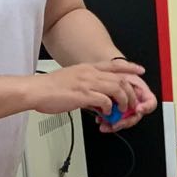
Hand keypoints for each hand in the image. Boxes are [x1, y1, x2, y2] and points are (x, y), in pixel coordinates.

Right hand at [26, 60, 146, 118]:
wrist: (36, 90)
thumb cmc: (50, 88)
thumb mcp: (72, 80)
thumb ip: (86, 86)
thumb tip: (96, 99)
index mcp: (86, 68)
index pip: (113, 64)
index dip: (129, 67)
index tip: (139, 70)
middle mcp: (89, 73)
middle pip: (120, 79)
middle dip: (130, 92)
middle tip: (132, 102)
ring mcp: (86, 83)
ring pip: (116, 89)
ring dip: (123, 101)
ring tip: (122, 110)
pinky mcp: (83, 95)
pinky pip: (105, 100)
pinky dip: (110, 108)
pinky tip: (107, 112)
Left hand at [99, 63, 157, 132]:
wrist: (104, 73)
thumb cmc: (118, 71)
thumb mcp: (125, 71)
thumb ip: (132, 75)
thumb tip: (138, 78)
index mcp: (142, 94)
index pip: (151, 103)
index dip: (146, 107)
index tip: (138, 109)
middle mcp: (135, 103)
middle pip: (135, 117)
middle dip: (125, 122)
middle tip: (116, 123)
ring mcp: (125, 109)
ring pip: (123, 121)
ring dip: (114, 124)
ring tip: (105, 124)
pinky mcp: (114, 112)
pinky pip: (113, 121)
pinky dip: (106, 122)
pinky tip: (100, 120)